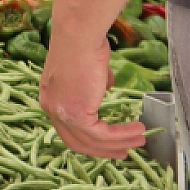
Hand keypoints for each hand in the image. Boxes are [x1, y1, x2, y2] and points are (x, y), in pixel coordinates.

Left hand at [39, 31, 147, 158]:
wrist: (79, 36)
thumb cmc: (84, 43)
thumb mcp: (89, 67)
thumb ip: (95, 81)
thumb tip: (106, 85)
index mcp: (50, 98)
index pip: (68, 128)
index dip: (88, 138)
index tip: (108, 142)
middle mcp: (51, 109)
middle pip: (76, 142)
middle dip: (102, 150)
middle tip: (122, 152)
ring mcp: (62, 113)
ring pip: (92, 141)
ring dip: (118, 144)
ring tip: (139, 141)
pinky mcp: (77, 115)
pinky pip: (103, 134)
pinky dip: (122, 135)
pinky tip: (137, 130)